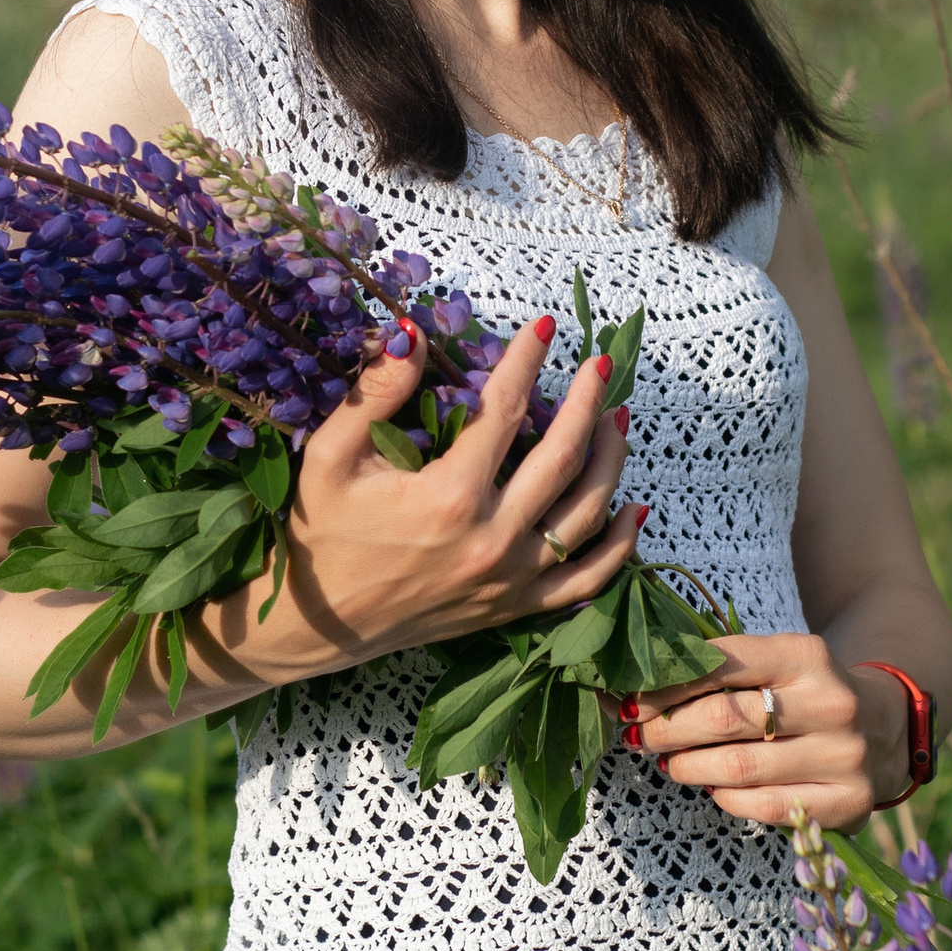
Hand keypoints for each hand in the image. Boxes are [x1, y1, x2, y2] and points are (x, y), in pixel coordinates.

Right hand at [267, 314, 641, 668]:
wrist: (317, 623)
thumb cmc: (320, 534)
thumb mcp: (330, 457)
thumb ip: (374, 394)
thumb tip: (413, 334)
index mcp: (448, 497)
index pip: (504, 411)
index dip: (526, 361)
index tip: (545, 327)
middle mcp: (492, 540)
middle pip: (562, 460)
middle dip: (588, 404)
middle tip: (601, 366)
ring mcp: (509, 579)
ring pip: (586, 515)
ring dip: (612, 462)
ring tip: (619, 420)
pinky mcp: (513, 607)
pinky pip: (584, 581)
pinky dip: (617, 548)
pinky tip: (633, 511)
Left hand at [628, 634, 905, 827]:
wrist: (889, 726)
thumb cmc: (807, 693)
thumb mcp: (778, 664)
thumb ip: (720, 672)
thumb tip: (634, 693)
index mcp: (807, 655)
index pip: (721, 664)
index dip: (666, 685)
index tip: (633, 699)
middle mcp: (831, 703)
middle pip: (723, 719)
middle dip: (667, 730)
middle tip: (641, 737)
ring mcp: (844, 756)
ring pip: (738, 768)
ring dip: (688, 768)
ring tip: (671, 764)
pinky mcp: (847, 802)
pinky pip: (764, 807)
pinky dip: (726, 798)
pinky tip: (714, 787)